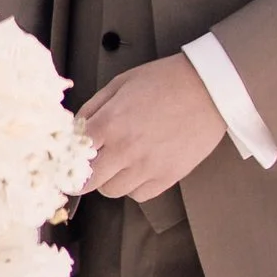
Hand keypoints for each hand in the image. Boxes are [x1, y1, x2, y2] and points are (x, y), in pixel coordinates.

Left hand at [79, 52, 227, 202]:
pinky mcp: (168, 177)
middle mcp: (125, 149)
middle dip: (83, 175)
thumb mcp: (120, 83)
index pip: (73, 153)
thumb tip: (75, 129)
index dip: (68, 155)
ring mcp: (147, 166)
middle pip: (88, 182)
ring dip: (109, 180)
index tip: (69, 157)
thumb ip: (93, 107)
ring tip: (119, 164)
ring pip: (112, 191)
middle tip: (88, 167)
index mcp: (110, 122)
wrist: (208, 89)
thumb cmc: (163, 81)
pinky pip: (139, 195)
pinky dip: (134, 187)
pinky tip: (138, 170)